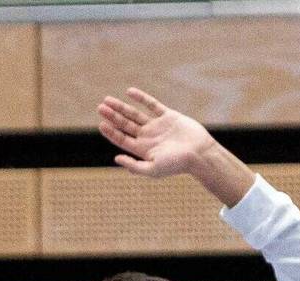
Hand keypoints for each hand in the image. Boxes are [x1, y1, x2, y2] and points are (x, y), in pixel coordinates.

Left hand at [98, 88, 216, 179]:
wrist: (200, 153)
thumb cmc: (178, 164)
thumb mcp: (153, 169)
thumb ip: (134, 166)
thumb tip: (116, 158)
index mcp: (144, 149)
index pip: (122, 139)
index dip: (111, 132)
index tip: (101, 124)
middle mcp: (149, 137)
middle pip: (125, 125)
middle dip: (112, 116)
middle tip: (100, 108)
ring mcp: (158, 126)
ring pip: (135, 114)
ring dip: (121, 107)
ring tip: (107, 100)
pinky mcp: (169, 116)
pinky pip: (152, 105)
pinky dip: (141, 98)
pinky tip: (130, 92)